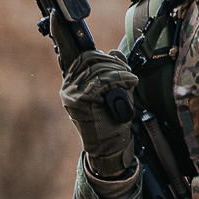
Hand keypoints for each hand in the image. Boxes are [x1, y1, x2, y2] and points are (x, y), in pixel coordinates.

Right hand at [60, 50, 138, 178]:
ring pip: (98, 69)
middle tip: (128, 72)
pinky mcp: (79, 100)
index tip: (110, 56)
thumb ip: (113, 71)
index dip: (98, 53)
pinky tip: (130, 83)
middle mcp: (68, 87)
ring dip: (119, 71)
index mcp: (73, 83)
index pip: (83, 57)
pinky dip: (119, 79)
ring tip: (131, 80)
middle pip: (90, 59)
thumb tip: (114, 51)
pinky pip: (101, 81)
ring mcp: (71, 94)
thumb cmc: (112, 121)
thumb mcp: (115, 90)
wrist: (109, 147)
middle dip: (114, 62)